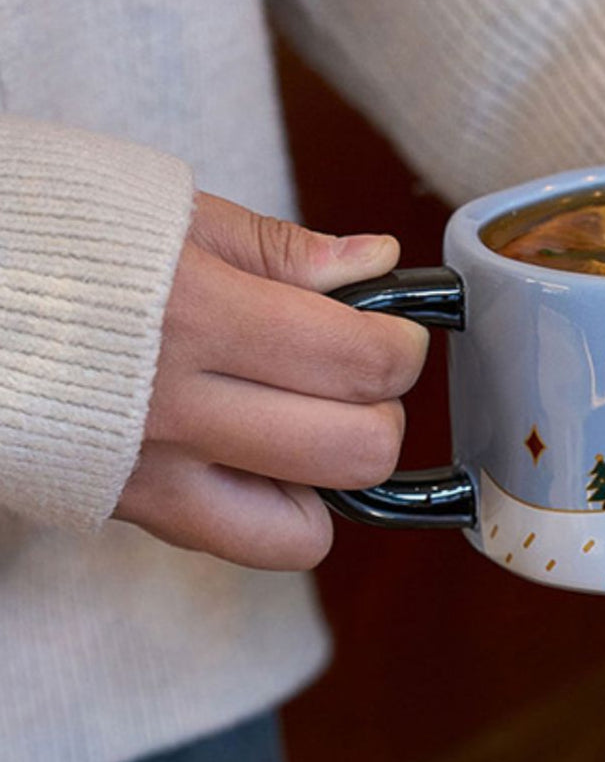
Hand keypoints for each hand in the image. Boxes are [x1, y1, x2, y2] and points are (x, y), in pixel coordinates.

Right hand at [114, 193, 428, 569]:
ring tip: (305, 417)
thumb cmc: (46, 234)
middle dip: (382, 409)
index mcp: (194, 313)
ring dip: (337, 471)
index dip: (400, 345)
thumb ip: (280, 250)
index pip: (359, 360)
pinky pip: (250, 547)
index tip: (390, 327)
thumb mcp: (165, 214)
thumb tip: (377, 265)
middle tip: (354, 373)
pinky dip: (282, 515)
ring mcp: (149, 472)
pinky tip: (259, 458)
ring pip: (313, 523)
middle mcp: (176, 406)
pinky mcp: (128, 509)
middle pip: (356, 450)